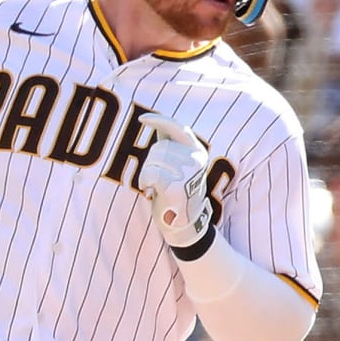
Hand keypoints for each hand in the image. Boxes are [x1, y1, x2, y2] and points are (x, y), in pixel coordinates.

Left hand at [139, 114, 212, 250]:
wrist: (184, 222)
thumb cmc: (176, 190)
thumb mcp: (178, 164)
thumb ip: (171, 144)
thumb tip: (158, 123)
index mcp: (198, 151)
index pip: (177, 128)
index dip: (159, 120)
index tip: (141, 118)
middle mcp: (196, 160)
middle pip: (159, 148)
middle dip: (151, 162)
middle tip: (157, 179)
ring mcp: (189, 173)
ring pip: (153, 161)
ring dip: (146, 174)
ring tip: (156, 186)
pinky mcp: (178, 187)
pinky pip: (151, 174)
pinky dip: (145, 182)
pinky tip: (150, 192)